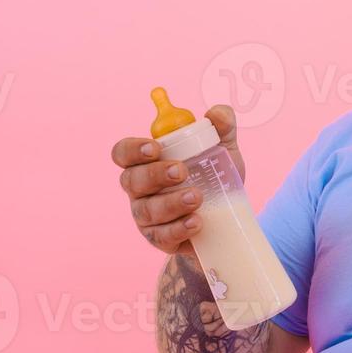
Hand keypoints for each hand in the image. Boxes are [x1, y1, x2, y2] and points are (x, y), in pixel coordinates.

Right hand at [110, 105, 243, 254]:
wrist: (228, 220)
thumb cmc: (215, 177)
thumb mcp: (222, 149)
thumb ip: (222, 126)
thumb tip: (217, 113)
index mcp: (146, 162)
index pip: (123, 152)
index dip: (132, 150)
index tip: (155, 148)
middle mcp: (140, 189)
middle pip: (131, 180)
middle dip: (155, 174)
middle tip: (182, 171)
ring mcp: (146, 216)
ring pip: (146, 210)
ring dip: (171, 203)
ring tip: (198, 197)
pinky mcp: (160, 239)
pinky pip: (161, 236)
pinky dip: (178, 229)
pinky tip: (196, 222)